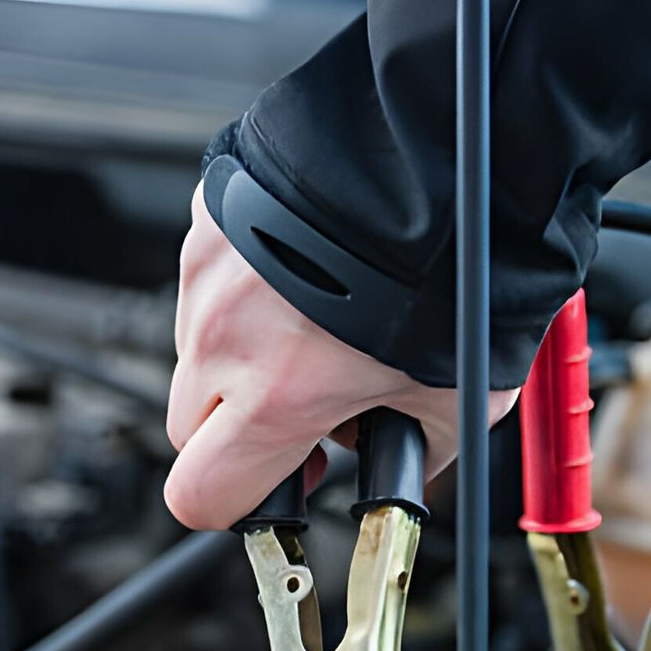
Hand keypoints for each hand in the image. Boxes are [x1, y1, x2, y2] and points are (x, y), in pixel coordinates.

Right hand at [164, 184, 517, 529]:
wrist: (445, 146)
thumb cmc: (457, 263)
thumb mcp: (462, 395)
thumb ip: (417, 448)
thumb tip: (405, 463)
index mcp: (274, 397)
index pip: (199, 495)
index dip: (234, 505)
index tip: (275, 487)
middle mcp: (224, 338)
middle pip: (188, 428)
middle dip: (237, 431)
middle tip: (305, 408)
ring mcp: (208, 273)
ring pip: (200, 349)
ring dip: (245, 353)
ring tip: (322, 320)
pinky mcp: (212, 219)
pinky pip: (212, 279)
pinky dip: (252, 287)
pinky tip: (313, 269)